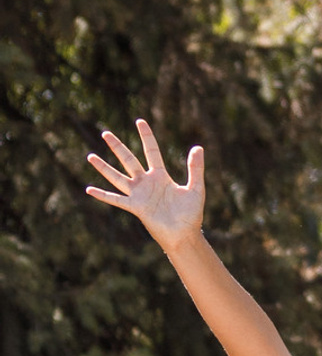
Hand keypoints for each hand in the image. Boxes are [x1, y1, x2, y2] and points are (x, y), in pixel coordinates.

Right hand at [85, 120, 204, 252]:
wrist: (185, 234)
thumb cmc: (192, 214)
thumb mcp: (196, 189)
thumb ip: (196, 169)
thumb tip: (198, 147)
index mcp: (161, 177)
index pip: (151, 151)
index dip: (146, 136)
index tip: (140, 121)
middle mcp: (147, 183)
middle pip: (129, 160)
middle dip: (118, 147)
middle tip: (106, 133)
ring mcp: (139, 195)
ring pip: (117, 177)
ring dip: (104, 167)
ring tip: (90, 156)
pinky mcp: (135, 207)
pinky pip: (116, 199)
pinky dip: (103, 195)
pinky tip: (89, 189)